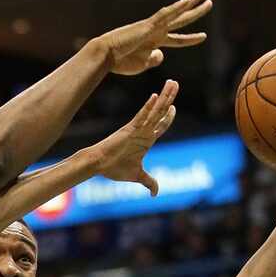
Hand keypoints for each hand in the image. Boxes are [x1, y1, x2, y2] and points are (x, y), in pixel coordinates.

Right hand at [93, 0, 211, 75]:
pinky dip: (175, 8)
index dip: (191, 38)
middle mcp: (156, 32)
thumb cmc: (121, 62)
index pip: (178, 39)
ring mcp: (153, 27)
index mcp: (155, 42)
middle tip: (209, 1)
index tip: (204, 36)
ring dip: (191, 4)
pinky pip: (164, 15)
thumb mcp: (142, 64)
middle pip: (181, 20)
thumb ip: (153, 60)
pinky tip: (186, 1)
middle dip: (196, 11)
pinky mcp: (147, 26)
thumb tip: (161, 55)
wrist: (107, 56)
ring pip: (176, 13)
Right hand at [93, 80, 178, 194]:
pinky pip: (141, 116)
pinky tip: (155, 97)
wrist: (99, 165)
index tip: (173, 107)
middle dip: (169, 98)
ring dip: (165, 97)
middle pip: (160, 112)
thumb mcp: (138, 176)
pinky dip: (148, 107)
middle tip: (175, 83)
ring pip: (155, 110)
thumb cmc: (115, 169)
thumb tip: (155, 194)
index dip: (168, 116)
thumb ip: (149, 182)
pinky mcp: (129, 129)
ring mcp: (137, 129)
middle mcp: (143, 131)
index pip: (161, 125)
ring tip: (172, 83)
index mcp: (146, 140)